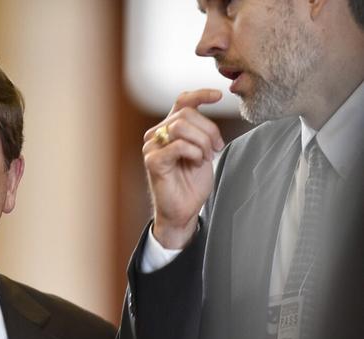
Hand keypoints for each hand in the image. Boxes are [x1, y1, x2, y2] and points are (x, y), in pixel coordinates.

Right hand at [143, 89, 224, 248]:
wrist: (184, 211)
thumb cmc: (191, 183)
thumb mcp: (202, 150)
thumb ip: (201, 129)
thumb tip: (209, 106)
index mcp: (168, 129)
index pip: (182, 102)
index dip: (200, 95)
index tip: (218, 96)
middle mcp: (156, 135)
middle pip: (186, 114)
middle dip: (208, 129)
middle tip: (216, 148)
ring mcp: (152, 148)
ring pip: (181, 126)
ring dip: (201, 142)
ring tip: (205, 157)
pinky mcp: (152, 161)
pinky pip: (178, 145)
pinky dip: (194, 152)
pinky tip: (196, 163)